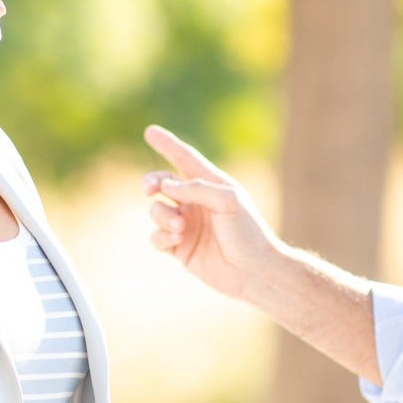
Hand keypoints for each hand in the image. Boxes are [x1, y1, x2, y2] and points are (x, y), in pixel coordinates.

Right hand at [142, 125, 281, 299]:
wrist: (253, 272)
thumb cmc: (248, 232)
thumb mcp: (229, 201)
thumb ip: (197, 188)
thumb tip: (166, 184)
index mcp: (211, 185)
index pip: (185, 159)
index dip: (168, 145)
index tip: (150, 131)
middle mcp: (195, 203)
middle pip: (161, 183)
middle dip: (151, 182)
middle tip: (150, 189)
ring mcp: (186, 225)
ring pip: (156, 211)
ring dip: (162, 215)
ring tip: (180, 227)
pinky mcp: (179, 248)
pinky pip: (156, 237)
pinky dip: (160, 236)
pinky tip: (175, 240)